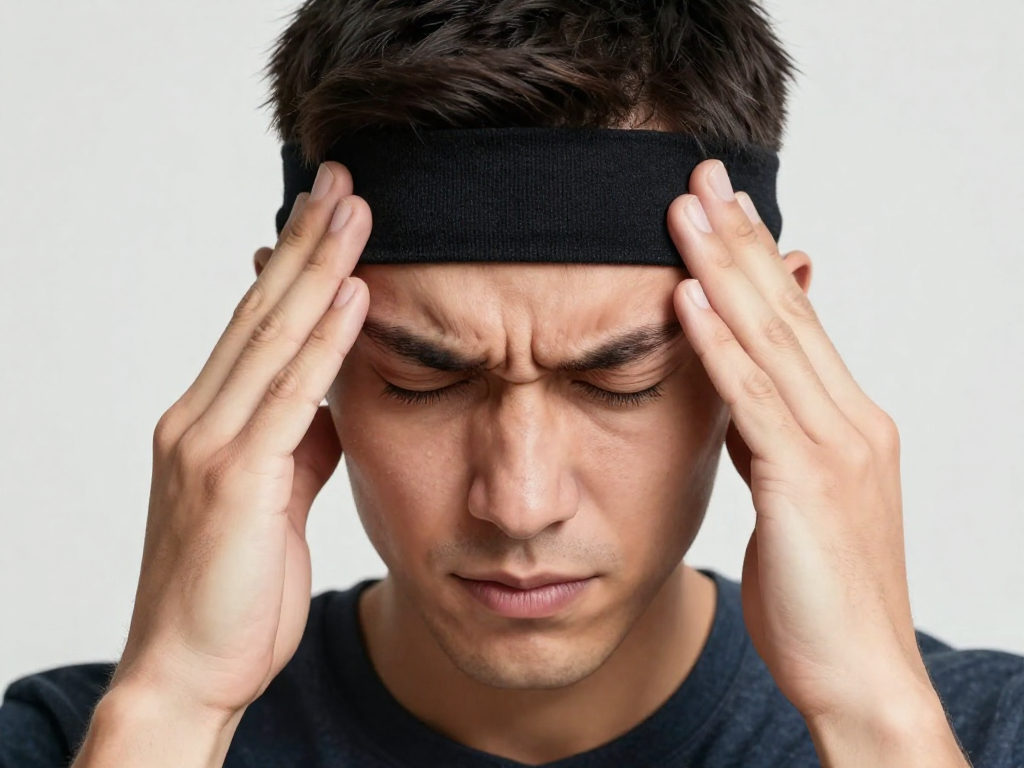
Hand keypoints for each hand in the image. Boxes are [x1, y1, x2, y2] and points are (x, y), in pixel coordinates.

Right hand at [109, 162, 370, 722]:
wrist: (189, 672)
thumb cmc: (233, 594)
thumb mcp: (274, 503)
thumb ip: (297, 445)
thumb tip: (332, 401)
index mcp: (209, 423)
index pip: (256, 326)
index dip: (292, 265)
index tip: (326, 215)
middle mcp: (200, 420)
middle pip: (261, 312)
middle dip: (305, 241)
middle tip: (341, 180)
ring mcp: (211, 445)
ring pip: (272, 337)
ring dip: (318, 268)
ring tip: (355, 209)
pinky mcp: (235, 479)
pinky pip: (290, 395)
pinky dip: (325, 340)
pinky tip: (354, 293)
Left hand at [668, 160, 939, 725]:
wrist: (860, 675)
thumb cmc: (821, 594)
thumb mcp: (792, 499)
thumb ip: (770, 439)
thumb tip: (737, 393)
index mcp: (847, 422)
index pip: (796, 321)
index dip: (759, 259)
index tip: (722, 208)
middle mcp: (849, 421)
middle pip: (786, 311)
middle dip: (741, 239)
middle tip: (701, 177)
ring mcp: (834, 448)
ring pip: (772, 339)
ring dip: (725, 269)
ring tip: (685, 210)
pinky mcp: (806, 483)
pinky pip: (754, 400)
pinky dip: (720, 345)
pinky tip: (688, 298)